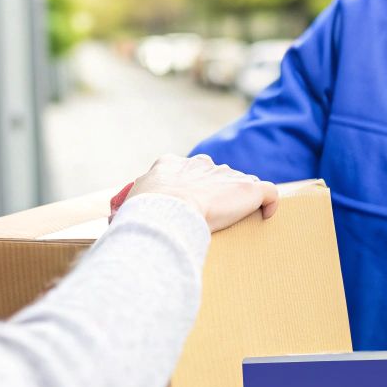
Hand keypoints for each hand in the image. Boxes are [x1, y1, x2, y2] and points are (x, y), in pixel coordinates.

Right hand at [112, 154, 278, 231]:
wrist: (167, 209)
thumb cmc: (144, 211)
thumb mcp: (128, 202)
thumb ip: (132, 204)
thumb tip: (117, 221)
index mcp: (172, 164)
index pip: (187, 170)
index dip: (190, 188)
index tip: (189, 206)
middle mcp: (201, 164)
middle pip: (215, 175)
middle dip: (217, 193)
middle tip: (213, 217)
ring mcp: (226, 174)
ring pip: (240, 183)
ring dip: (239, 200)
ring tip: (238, 222)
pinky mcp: (248, 188)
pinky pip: (268, 192)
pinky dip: (269, 204)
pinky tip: (266, 216)